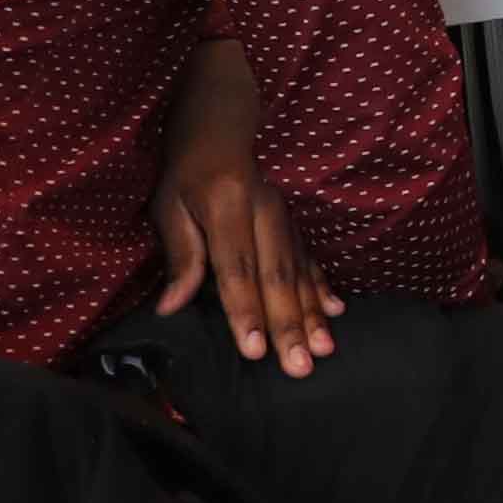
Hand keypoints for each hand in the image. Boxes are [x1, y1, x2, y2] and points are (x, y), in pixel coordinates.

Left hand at [154, 145, 343, 377]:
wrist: (218, 136)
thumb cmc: (184, 178)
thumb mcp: (168, 209)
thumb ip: (180, 256)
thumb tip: (171, 307)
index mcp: (227, 206)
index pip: (237, 268)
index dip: (246, 310)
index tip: (255, 349)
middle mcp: (264, 213)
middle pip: (277, 276)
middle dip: (289, 325)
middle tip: (299, 366)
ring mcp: (284, 218)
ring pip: (299, 272)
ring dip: (312, 315)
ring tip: (323, 349)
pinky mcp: (292, 224)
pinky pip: (310, 259)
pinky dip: (322, 287)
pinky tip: (334, 311)